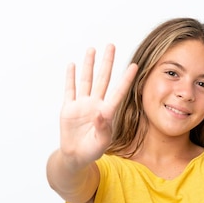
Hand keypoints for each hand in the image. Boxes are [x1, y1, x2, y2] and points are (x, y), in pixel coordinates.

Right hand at [59, 45, 136, 166]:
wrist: (75, 156)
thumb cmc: (92, 151)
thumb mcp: (101, 143)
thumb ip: (102, 128)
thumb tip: (100, 113)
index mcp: (106, 113)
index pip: (118, 92)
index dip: (126, 79)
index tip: (135, 66)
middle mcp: (95, 105)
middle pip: (102, 79)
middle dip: (107, 63)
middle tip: (111, 46)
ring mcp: (82, 105)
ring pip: (86, 80)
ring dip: (89, 65)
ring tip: (92, 49)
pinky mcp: (69, 108)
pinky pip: (70, 90)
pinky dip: (71, 77)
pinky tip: (73, 65)